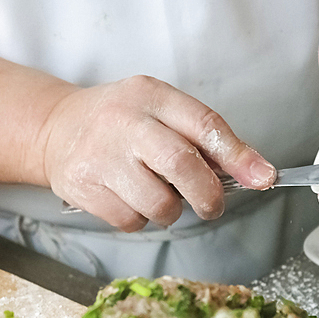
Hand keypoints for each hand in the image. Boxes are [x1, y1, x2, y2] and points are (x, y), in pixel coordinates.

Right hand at [36, 76, 275, 231]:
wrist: (54, 128)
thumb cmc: (123, 122)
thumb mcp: (163, 111)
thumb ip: (208, 139)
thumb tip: (257, 173)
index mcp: (151, 96)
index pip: (204, 124)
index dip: (239, 156)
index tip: (264, 178)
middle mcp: (123, 121)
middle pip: (181, 165)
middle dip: (208, 195)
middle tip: (212, 205)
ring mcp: (99, 156)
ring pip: (159, 204)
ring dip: (171, 210)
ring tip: (158, 192)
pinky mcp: (82, 187)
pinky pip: (132, 221)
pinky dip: (140, 218)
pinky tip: (129, 197)